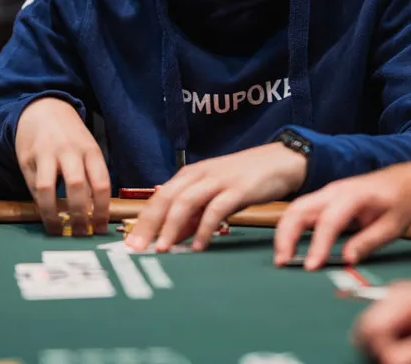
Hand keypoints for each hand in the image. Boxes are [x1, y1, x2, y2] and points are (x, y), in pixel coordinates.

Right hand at [15, 97, 109, 235]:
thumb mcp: (88, 149)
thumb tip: (99, 213)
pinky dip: (39, 204)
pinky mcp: (27, 159)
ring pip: (47, 188)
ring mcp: (46, 154)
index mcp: (90, 151)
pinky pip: (32, 187)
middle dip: (79, 215)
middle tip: (82, 234)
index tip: (101, 229)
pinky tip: (45, 215)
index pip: (101, 183)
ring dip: (53, 214)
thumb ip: (93, 175)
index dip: (102, 210)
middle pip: (76, 186)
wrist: (43, 110)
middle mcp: (69, 151)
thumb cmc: (71, 137)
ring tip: (59, 230)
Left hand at [127, 142, 306, 252]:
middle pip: (167, 198)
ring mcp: (219, 180)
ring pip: (187, 201)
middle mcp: (200, 175)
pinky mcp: (238, 188)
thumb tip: (172, 238)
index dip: (143, 220)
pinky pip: (217, 208)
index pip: (159, 198)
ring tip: (163, 249)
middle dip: (149, 224)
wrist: (280, 160)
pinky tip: (199, 245)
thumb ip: (194, 216)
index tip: (130, 243)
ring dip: (172, 226)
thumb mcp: (214, 196)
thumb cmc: (245, 179)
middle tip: (137, 248)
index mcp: (190, 176)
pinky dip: (205, 227)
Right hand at [274, 162, 410, 268]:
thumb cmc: (400, 202)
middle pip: (300, 209)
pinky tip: (289, 248)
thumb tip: (347, 259)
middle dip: (286, 235)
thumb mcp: (393, 226)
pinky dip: (291, 229)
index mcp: (353, 195)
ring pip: (295, 209)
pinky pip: (302, 211)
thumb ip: (369, 242)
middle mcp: (334, 191)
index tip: (311, 266)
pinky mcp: (325, 200)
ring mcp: (327, 193)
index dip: (318, 245)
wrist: (404, 182)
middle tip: (282, 262)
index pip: (329, 221)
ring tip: (282, 259)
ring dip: (284, 233)